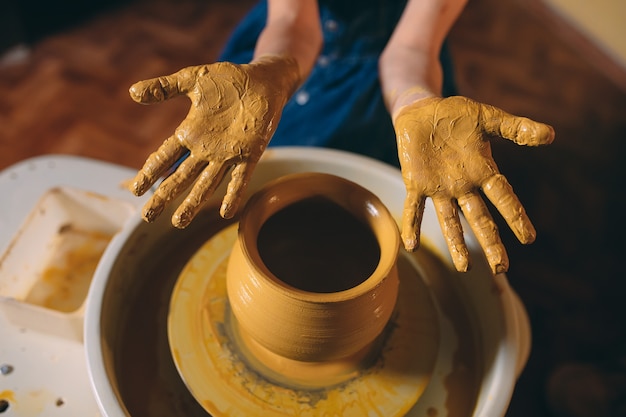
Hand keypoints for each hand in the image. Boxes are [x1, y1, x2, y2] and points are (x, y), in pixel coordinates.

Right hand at [128, 55, 299, 226]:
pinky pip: (240, 178)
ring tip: (179, 223)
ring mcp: (228, 154)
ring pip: (207, 183)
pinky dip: (233, 194)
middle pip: (181, 177)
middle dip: (165, 196)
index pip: (165, 156)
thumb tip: (133, 92)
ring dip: (193, 202)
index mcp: (191, 131)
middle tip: (148, 216)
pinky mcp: (250, 154)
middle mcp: (206, 148)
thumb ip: (165, 87)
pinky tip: (226, 212)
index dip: (151, 172)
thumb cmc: (228, 80)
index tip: (136, 190)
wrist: (262, 81)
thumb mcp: (192, 80)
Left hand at [394, 96, 553, 273]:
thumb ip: (515, 128)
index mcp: (482, 171)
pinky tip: (410, 245)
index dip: (515, 216)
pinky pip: (415, 208)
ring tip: (464, 268)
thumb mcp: (488, 118)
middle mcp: (463, 186)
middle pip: (479, 218)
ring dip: (456, 243)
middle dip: (490, 242)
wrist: (422, 111)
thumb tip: (550, 134)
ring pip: (449, 220)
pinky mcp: (416, 184)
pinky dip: (412, 225)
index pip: (503, 198)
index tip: (528, 238)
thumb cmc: (457, 116)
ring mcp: (439, 188)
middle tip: (501, 268)